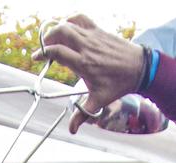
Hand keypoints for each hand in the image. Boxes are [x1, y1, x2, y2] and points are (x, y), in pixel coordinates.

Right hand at [36, 15, 148, 132]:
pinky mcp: (99, 30)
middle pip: (60, 32)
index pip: (57, 52)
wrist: (139, 68)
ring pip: (68, 24)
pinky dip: (71, 20)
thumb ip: (83, 113)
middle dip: (48, 38)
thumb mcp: (100, 100)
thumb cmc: (119, 84)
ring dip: (57, 29)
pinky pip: (81, 18)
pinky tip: (69, 28)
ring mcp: (93, 36)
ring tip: (54, 39)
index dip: (43, 53)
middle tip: (45, 47)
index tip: (36, 58)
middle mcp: (86, 47)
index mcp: (83, 63)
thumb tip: (72, 130)